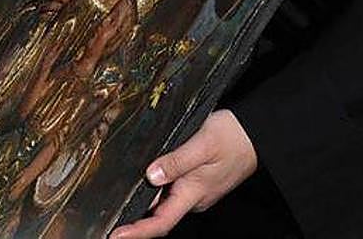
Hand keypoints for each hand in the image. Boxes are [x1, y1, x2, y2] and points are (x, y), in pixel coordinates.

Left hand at [109, 110, 256, 238]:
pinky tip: (139, 184)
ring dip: (141, 204)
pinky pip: (170, 191)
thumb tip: (151, 175)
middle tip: (106, 218)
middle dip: (133, 219)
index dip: (138, 232)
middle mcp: (193, 197)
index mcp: (193, 193)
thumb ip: (176, 161)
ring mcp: (195, 191)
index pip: (161, 222)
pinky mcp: (196, 182)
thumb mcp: (202, 144)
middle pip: (158, 215)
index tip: (116, 235)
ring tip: (115, 203)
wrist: (256, 134)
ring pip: (163, 202)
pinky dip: (153, 191)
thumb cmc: (232, 137)